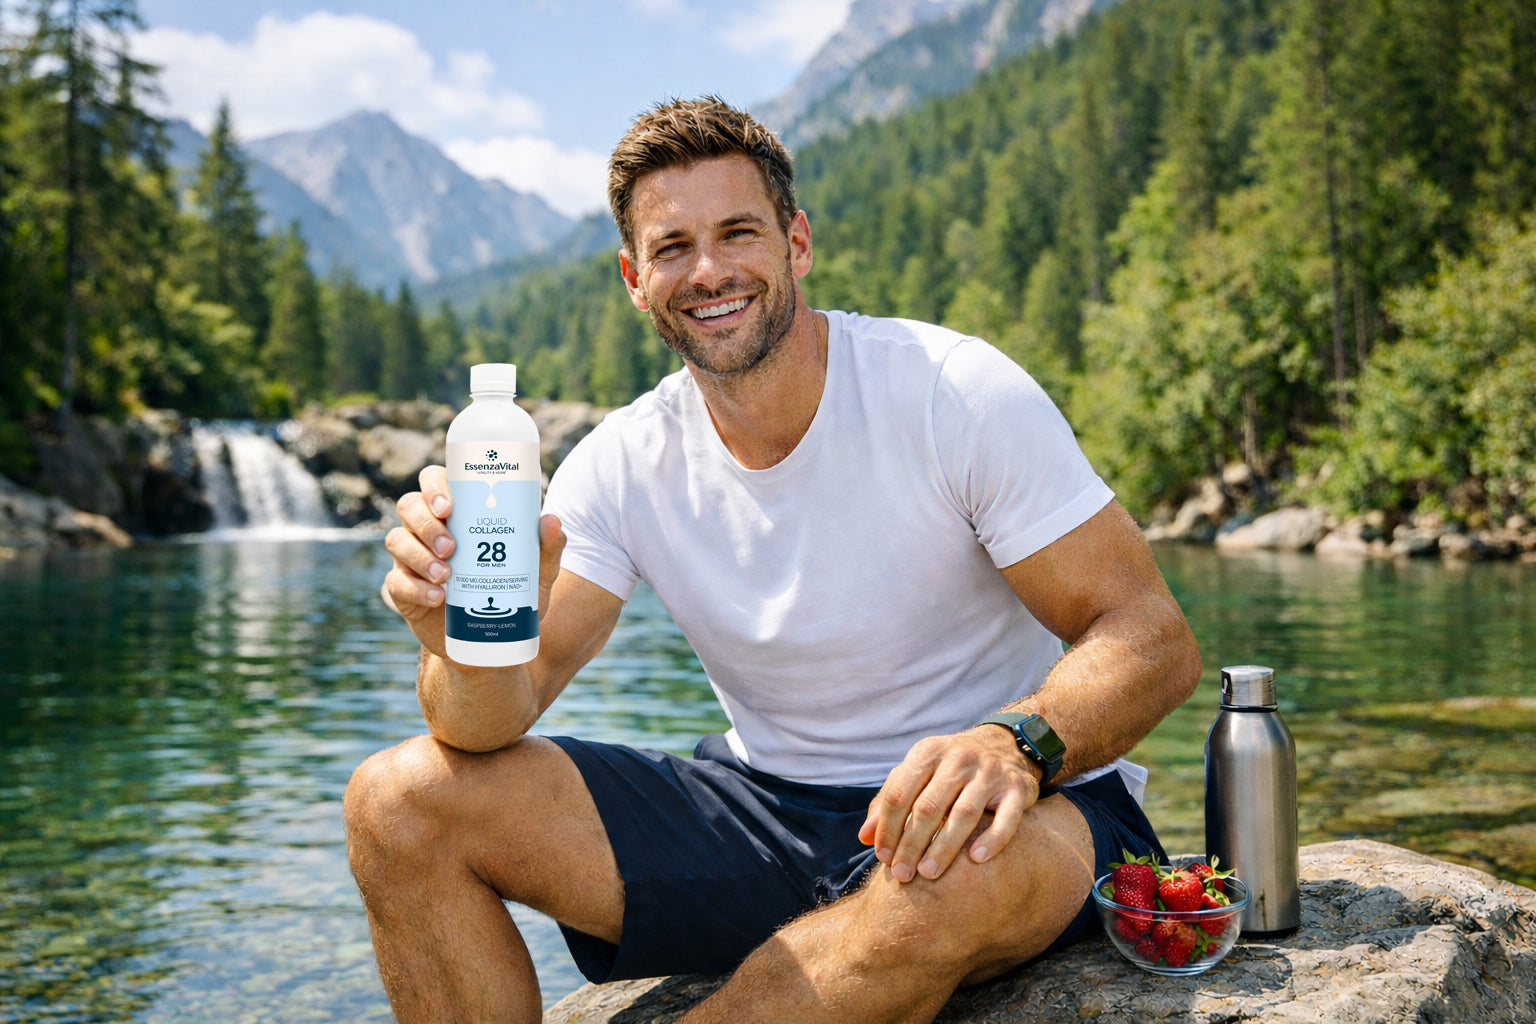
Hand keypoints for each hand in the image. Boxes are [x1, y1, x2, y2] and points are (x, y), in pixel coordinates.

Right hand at [381, 465, 566, 657]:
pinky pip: (395, 582)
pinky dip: (415, 588)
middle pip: (409, 505)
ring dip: (419, 555)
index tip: (449, 506)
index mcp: (457, 512)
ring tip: (447, 575)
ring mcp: (411, 558)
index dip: (435, 485)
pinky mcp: (403, 590)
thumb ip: (547, 547)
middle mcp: (428, 529)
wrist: (493, 639)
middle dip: (426, 523)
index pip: (434, 480)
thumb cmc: (512, 592)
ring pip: (396, 540)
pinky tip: (437, 598)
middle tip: (451, 547)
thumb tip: (551, 521)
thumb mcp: (536, 572)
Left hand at [858, 726, 1039, 882]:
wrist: (1005, 745)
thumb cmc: (949, 768)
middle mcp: (958, 759)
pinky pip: (1007, 817)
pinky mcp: (1018, 788)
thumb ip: (889, 802)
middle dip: (912, 844)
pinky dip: (992, 838)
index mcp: (928, 753)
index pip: (900, 793)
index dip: (888, 827)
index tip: (883, 857)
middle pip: (929, 807)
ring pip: (964, 813)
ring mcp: (990, 772)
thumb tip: (864, 838)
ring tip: (929, 873)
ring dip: (944, 847)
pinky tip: (976, 859)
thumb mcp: (918, 774)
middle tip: (902, 875)